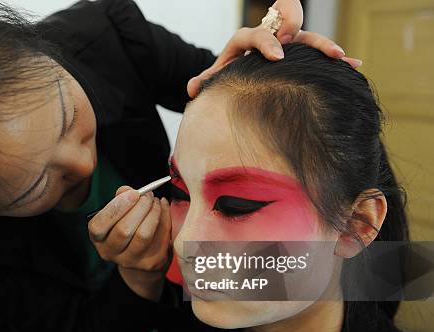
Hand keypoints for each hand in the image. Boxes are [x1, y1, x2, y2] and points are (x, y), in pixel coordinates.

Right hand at [88, 186, 172, 300]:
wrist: (140, 257)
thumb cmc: (125, 227)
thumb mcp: (117, 214)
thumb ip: (120, 199)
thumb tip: (126, 190)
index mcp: (98, 238)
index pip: (99, 225)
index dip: (117, 207)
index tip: (134, 193)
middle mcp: (110, 252)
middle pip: (124, 230)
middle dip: (139, 207)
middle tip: (149, 195)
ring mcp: (130, 261)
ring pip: (143, 235)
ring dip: (153, 213)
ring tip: (156, 201)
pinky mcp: (150, 263)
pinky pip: (160, 237)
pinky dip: (165, 218)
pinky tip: (163, 208)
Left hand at [187, 0, 361, 97]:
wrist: (236, 73)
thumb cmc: (225, 75)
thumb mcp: (215, 78)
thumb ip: (206, 81)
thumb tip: (192, 89)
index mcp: (245, 41)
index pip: (255, 34)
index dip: (266, 42)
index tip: (277, 56)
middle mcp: (268, 38)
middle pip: (287, 27)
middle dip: (303, 36)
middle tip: (317, 52)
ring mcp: (286, 46)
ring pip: (307, 39)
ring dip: (324, 47)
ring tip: (342, 59)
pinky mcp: (298, 57)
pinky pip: (318, 55)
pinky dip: (335, 60)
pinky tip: (355, 66)